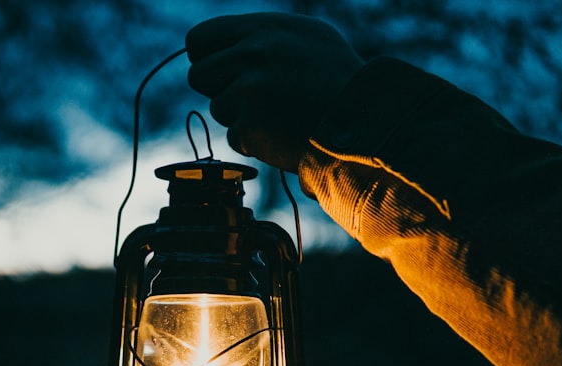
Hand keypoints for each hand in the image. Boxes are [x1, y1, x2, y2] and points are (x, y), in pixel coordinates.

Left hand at [186, 13, 363, 172]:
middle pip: (198, 75)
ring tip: (279, 114)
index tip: (223, 73)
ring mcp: (250, 88)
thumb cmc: (336, 81)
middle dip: (220, 90)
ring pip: (218, 108)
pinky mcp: (252, 123)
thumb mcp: (305, 38)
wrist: (364, 119)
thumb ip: (261, 37)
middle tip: (254, 98)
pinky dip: (255, 141)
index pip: (198, 39)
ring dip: (241, 118)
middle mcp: (253, 52)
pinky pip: (234, 137)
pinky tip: (283, 133)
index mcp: (262, 28)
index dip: (208, 59)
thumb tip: (224, 46)